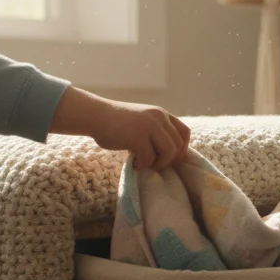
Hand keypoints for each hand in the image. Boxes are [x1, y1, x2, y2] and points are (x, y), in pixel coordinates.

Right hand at [49, 86, 189, 169]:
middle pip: (177, 145)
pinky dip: (142, 165)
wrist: (95, 115)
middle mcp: (158, 117)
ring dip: (158, 163)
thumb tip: (169, 157)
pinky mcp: (137, 136)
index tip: (171, 159)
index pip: (184, 132)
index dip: (182, 149)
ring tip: (143, 164)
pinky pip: (149, 158)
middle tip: (154, 164)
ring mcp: (149, 126)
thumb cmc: (116, 123)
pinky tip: (132, 163)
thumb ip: (156, 133)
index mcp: (161, 114)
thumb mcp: (142, 123)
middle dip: (168, 160)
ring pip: (168, 152)